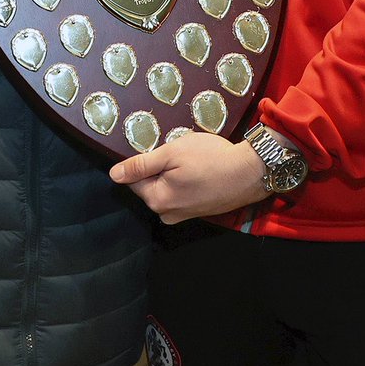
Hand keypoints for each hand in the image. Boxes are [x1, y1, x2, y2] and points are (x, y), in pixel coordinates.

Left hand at [109, 132, 270, 223]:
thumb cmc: (211, 159)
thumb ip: (141, 165)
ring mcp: (183, 216)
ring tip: (192, 162)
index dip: (146, 160)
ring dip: (173, 174)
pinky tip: (199, 172)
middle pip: (150, 185)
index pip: (133, 178)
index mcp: (156, 199)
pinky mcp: (198, 212)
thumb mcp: (172, 153)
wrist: (250, 173)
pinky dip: (185, 182)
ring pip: (166, 189)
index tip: (164, 149)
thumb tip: (113, 175)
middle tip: (181, 153)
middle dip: (160, 168)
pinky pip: (180, 195)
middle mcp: (166, 213)